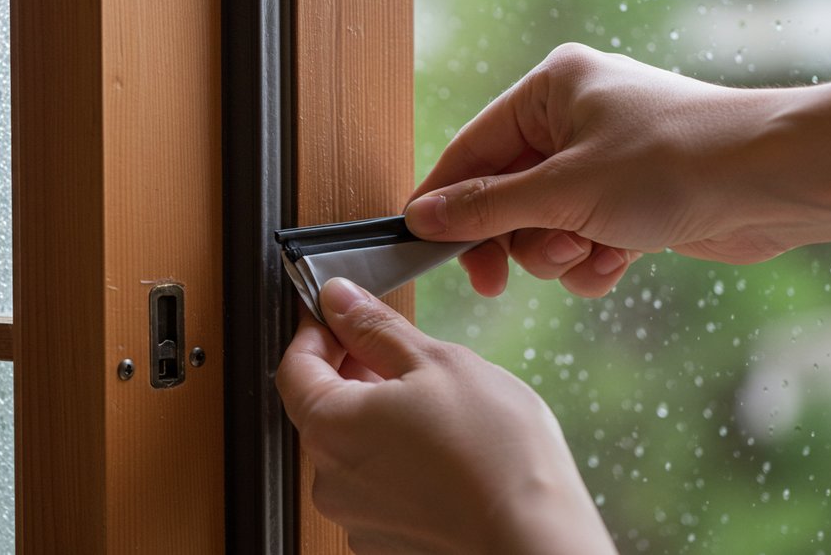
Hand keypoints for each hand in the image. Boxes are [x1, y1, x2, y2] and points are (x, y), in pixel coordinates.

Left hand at [277, 278, 616, 554]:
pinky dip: (400, 464)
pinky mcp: (386, 544)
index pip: (294, 366)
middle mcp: (330, 480)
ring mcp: (357, 518)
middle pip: (323, 409)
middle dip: (355, 374)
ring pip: (354, 450)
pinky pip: (379, 490)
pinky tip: (445, 452)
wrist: (536, 538)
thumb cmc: (495, 454)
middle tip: (403, 356)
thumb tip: (340, 299)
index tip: (344, 315)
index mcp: (330, 426)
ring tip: (438, 409)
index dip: (318, 332)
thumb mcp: (436, 361)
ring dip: (380, 421)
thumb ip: (376, 328)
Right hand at [407, 46, 830, 296]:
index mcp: (551, 91)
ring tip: (589, 253)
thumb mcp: (563, 191)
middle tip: (500, 280)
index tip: (424, 246)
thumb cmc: (673, 163)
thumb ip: (486, 208)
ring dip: (558, 253)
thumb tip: (423, 217)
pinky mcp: (634, 200)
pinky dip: (593, 260)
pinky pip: (584, 239)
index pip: (472, 149)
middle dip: (517, 237)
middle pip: (505, 194)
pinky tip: (618, 262)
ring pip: (544, 225)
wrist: (776, 181)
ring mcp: (606, 162)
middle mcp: (575, 120)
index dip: (445, 201)